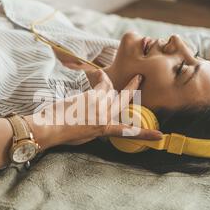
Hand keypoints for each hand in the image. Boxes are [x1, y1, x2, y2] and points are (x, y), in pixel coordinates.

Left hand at [24, 70, 162, 149]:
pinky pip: (102, 82)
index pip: (128, 132)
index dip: (145, 134)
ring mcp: (101, 107)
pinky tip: (97, 73)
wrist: (50, 128)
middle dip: (132, 88)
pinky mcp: (93, 97)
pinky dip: (100, 77)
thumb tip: (102, 122)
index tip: (159, 136)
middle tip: (138, 77)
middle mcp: (106, 118)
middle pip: (123, 100)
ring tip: (102, 76)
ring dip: (106, 82)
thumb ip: (97, 128)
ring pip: (110, 89)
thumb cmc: (63, 133)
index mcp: (104, 130)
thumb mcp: (85, 136)